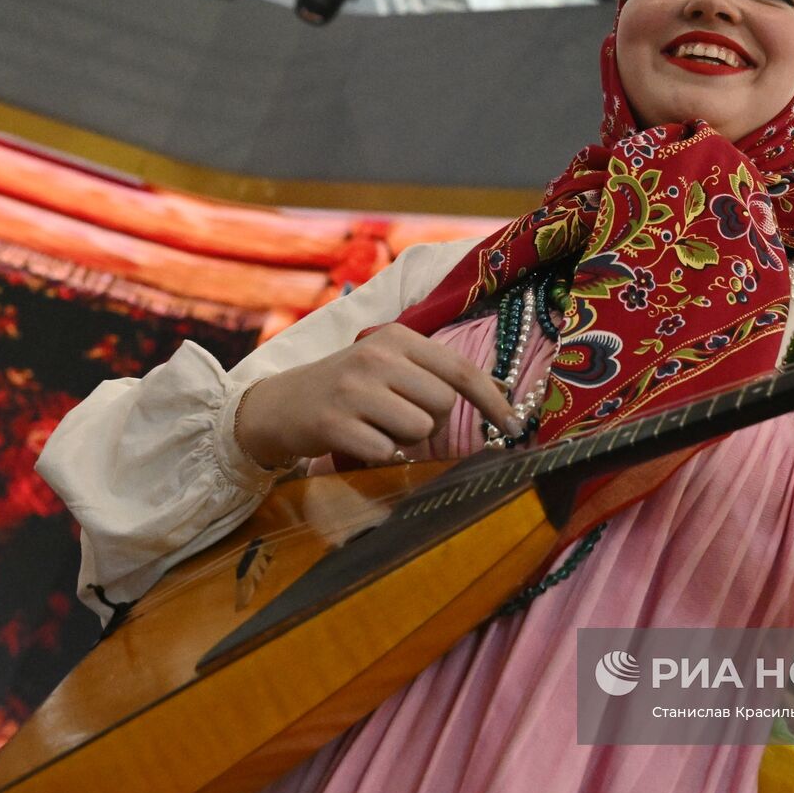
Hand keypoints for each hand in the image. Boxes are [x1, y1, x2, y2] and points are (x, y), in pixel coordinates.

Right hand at [236, 324, 522, 467]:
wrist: (279, 404)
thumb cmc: (348, 388)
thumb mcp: (387, 365)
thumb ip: (433, 374)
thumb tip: (498, 398)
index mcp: (396, 338)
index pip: (460, 369)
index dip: (492, 400)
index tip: (514, 426)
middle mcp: (376, 357)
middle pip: (443, 405)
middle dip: (432, 422)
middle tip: (400, 418)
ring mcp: (353, 389)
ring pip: (419, 429)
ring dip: (406, 440)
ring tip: (378, 427)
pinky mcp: (334, 422)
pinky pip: (386, 451)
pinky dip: (379, 454)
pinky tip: (358, 441)